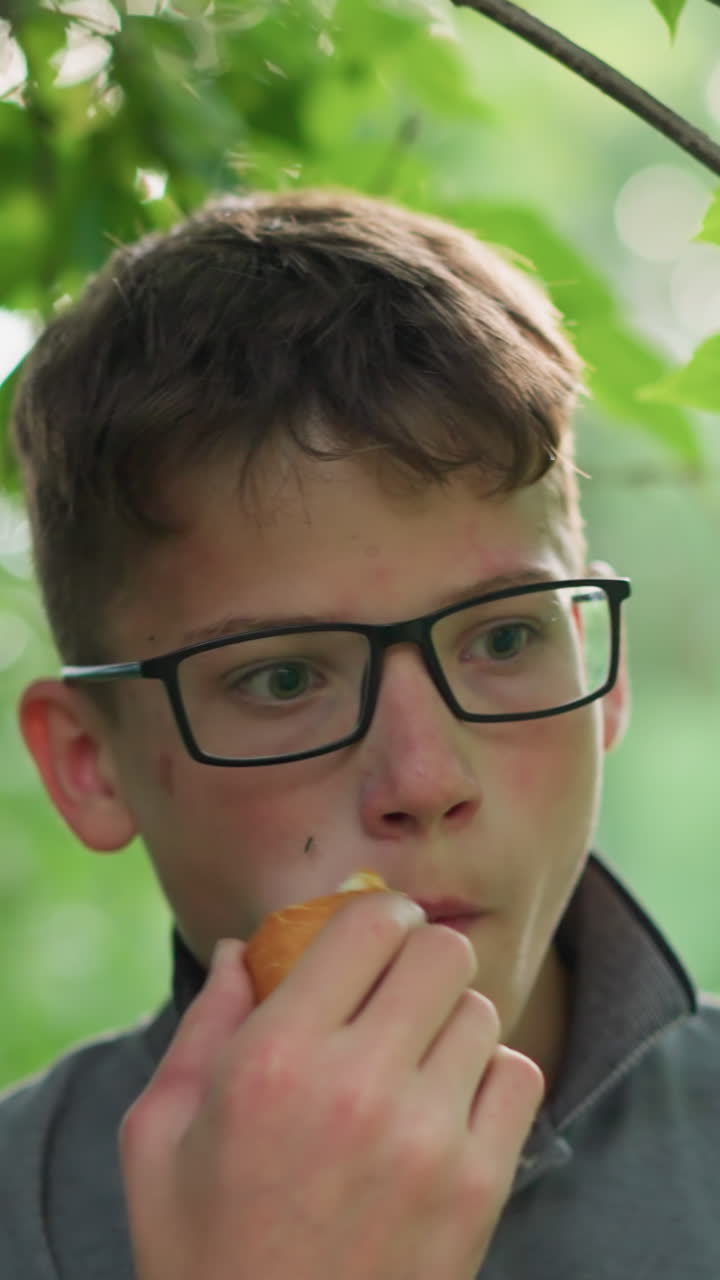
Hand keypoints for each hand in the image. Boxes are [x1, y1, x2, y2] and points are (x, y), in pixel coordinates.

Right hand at [119, 894, 543, 1279]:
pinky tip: (445, 1106)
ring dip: (447, 1020)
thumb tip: (241, 949)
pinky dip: (488, 1077)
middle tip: (394, 987)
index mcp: (275, 1059)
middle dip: (416, 956)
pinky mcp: (479, 1188)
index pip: (368, 924)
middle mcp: (359, 1086)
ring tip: (412, 1057)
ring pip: (481, 1011)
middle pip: (440, 952)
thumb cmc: (202, 1253)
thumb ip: (202, 1026)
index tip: (369, 932)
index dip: (374, 913)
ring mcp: (429, 1140)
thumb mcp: (157, 1137)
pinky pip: (518, 1076)